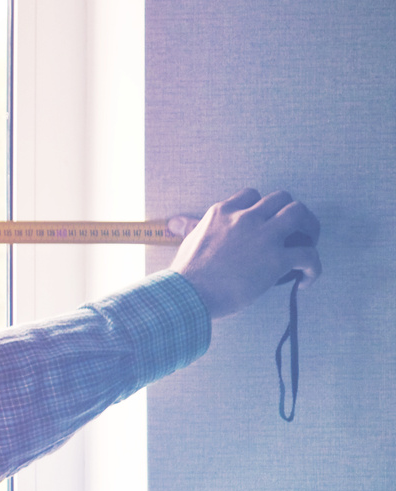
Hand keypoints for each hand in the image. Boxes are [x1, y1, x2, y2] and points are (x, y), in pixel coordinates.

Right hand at [166, 189, 320, 320]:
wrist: (189, 295)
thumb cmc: (187, 273)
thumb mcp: (189, 241)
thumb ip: (191, 228)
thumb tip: (176, 222)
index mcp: (224, 212)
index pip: (252, 195)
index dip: (262, 207)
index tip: (264, 222)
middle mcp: (246, 218)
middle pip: (282, 198)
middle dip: (292, 212)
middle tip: (295, 230)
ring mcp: (263, 237)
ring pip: (300, 214)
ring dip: (310, 228)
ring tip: (308, 244)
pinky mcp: (277, 260)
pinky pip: (309, 255)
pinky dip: (313, 268)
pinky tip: (306, 280)